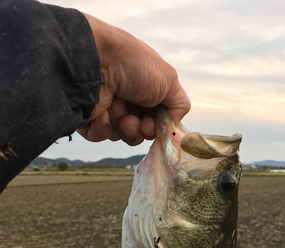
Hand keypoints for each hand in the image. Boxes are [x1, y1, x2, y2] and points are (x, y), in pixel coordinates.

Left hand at [78, 14, 189, 144]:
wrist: (96, 60)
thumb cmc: (134, 65)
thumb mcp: (169, 80)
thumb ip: (179, 105)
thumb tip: (172, 124)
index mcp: (147, 90)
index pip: (157, 119)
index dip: (157, 126)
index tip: (155, 121)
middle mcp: (129, 100)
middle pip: (141, 132)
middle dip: (141, 128)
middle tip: (135, 118)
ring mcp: (109, 109)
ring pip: (122, 136)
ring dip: (123, 125)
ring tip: (117, 107)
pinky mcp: (90, 118)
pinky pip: (100, 136)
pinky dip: (103, 127)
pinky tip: (103, 111)